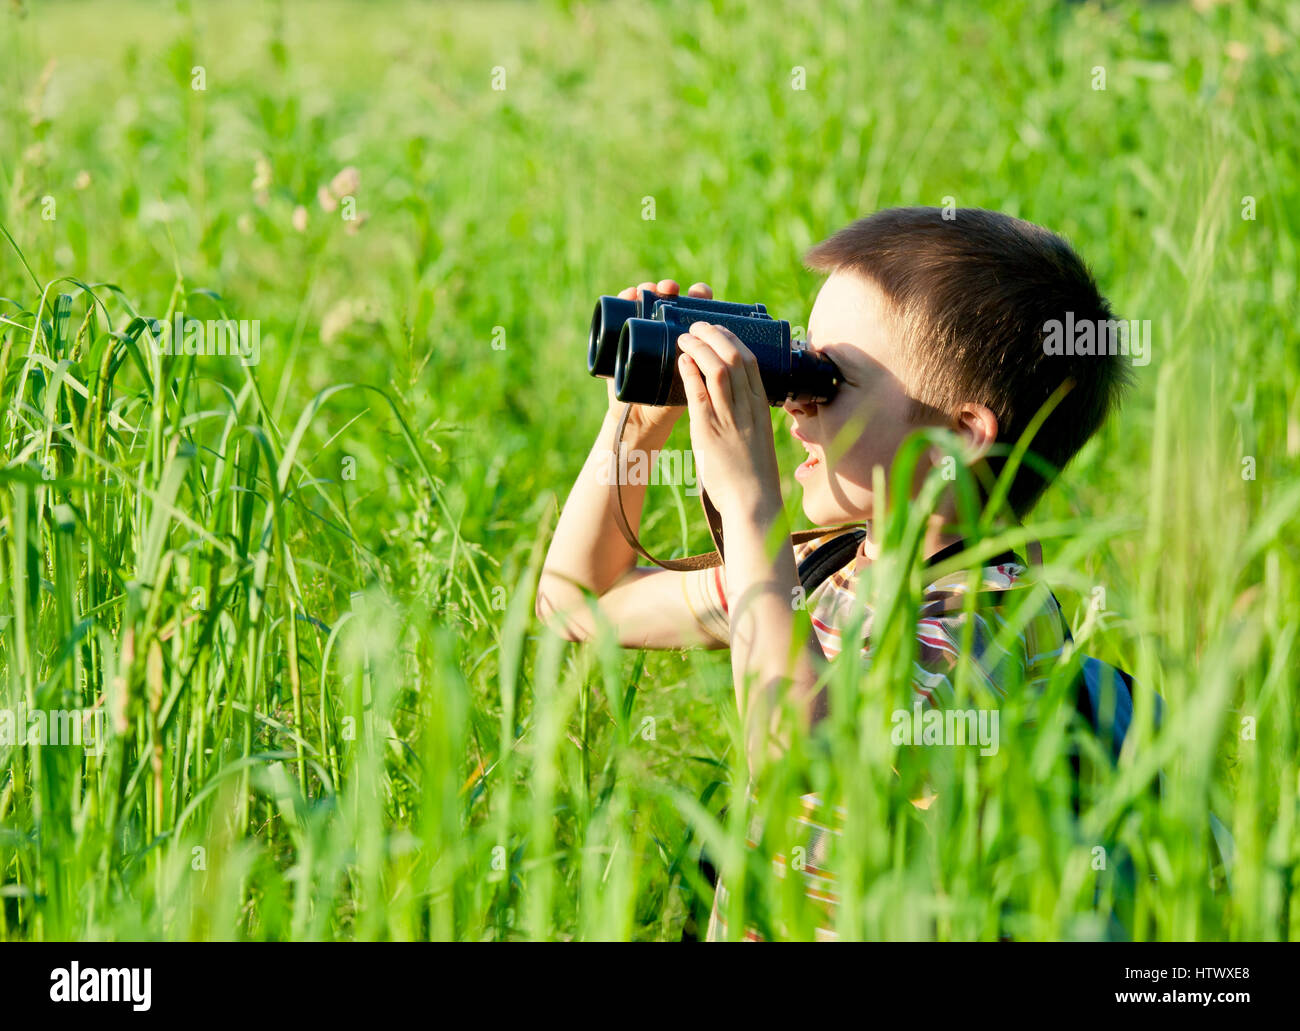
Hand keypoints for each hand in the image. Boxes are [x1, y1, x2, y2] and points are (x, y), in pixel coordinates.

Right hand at [606, 279, 711, 434]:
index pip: (695, 307)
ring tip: (647, 289)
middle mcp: (665, 327)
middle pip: (668, 298)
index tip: (699, 293)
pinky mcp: (622, 335)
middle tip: (669, 288)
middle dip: (670, 289)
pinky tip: (627, 294)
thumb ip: (708, 374)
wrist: (642, 418)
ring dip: (648, 289)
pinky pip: (623, 312)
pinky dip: (625, 300)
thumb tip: (732, 360)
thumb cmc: (672, 403)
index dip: (698, 295)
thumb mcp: (694, 385)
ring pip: (646, 300)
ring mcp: (643, 329)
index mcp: (687, 336)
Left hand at [676, 322, 783, 519]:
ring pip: (717, 369)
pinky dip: (689, 373)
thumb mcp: (756, 439)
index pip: (752, 362)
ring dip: (699, 347)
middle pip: (734, 357)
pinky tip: (680, 361)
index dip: (734, 340)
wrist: (753, 503)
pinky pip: (699, 394)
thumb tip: (731, 407)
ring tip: (684, 336)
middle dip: (714, 335)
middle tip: (697, 325)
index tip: (720, 330)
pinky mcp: (709, 432)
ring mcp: (729, 418)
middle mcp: (747, 408)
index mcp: (761, 408)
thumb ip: (745, 420)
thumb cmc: (754, 476)